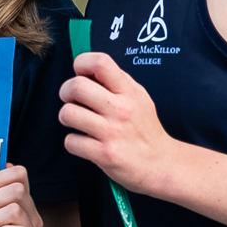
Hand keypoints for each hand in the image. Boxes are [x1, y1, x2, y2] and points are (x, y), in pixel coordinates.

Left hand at [59, 51, 177, 193]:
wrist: (161, 164)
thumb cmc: (145, 129)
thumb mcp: (139, 98)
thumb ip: (116, 82)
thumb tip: (87, 71)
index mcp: (129, 92)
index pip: (100, 62)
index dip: (82, 63)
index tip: (80, 73)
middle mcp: (121, 109)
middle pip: (76, 86)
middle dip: (66, 91)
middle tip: (71, 99)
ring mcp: (112, 132)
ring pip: (68, 113)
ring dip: (66, 117)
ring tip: (77, 121)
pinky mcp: (104, 154)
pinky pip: (71, 141)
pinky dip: (73, 142)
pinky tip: (84, 142)